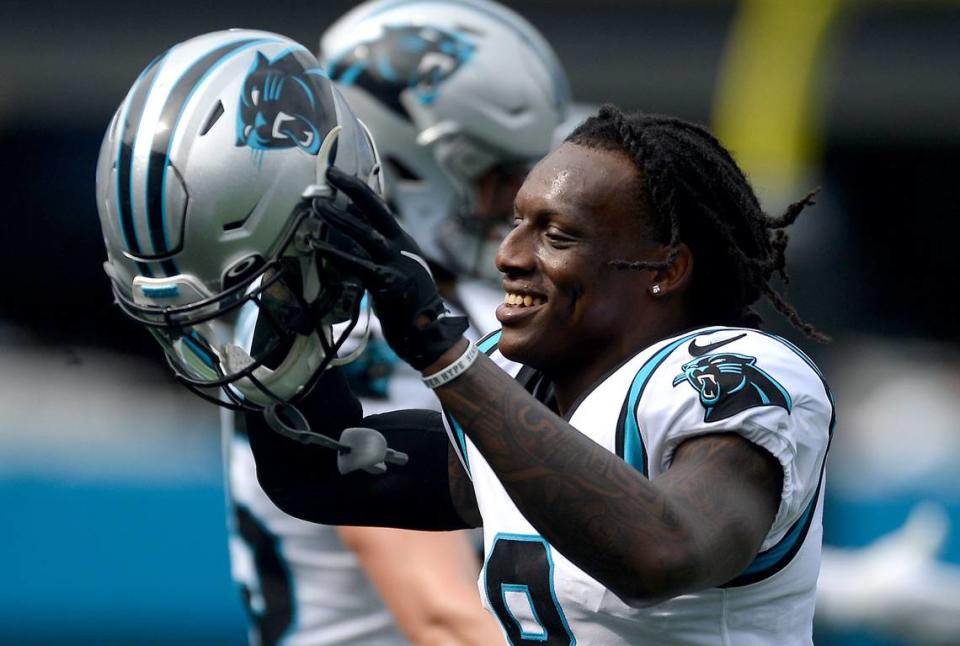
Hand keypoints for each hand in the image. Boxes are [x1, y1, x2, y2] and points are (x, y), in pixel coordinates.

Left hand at [311, 167, 466, 369]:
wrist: (429, 335)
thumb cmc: (408, 304)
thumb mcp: (394, 269)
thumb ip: (374, 249)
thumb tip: (348, 225)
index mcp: (402, 243)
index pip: (379, 208)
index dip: (359, 189)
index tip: (337, 174)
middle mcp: (401, 249)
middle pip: (377, 211)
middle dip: (353, 190)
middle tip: (330, 175)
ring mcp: (397, 265)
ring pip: (366, 235)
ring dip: (340, 220)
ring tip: (317, 207)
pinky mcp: (389, 285)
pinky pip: (359, 266)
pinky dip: (337, 254)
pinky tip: (318, 246)